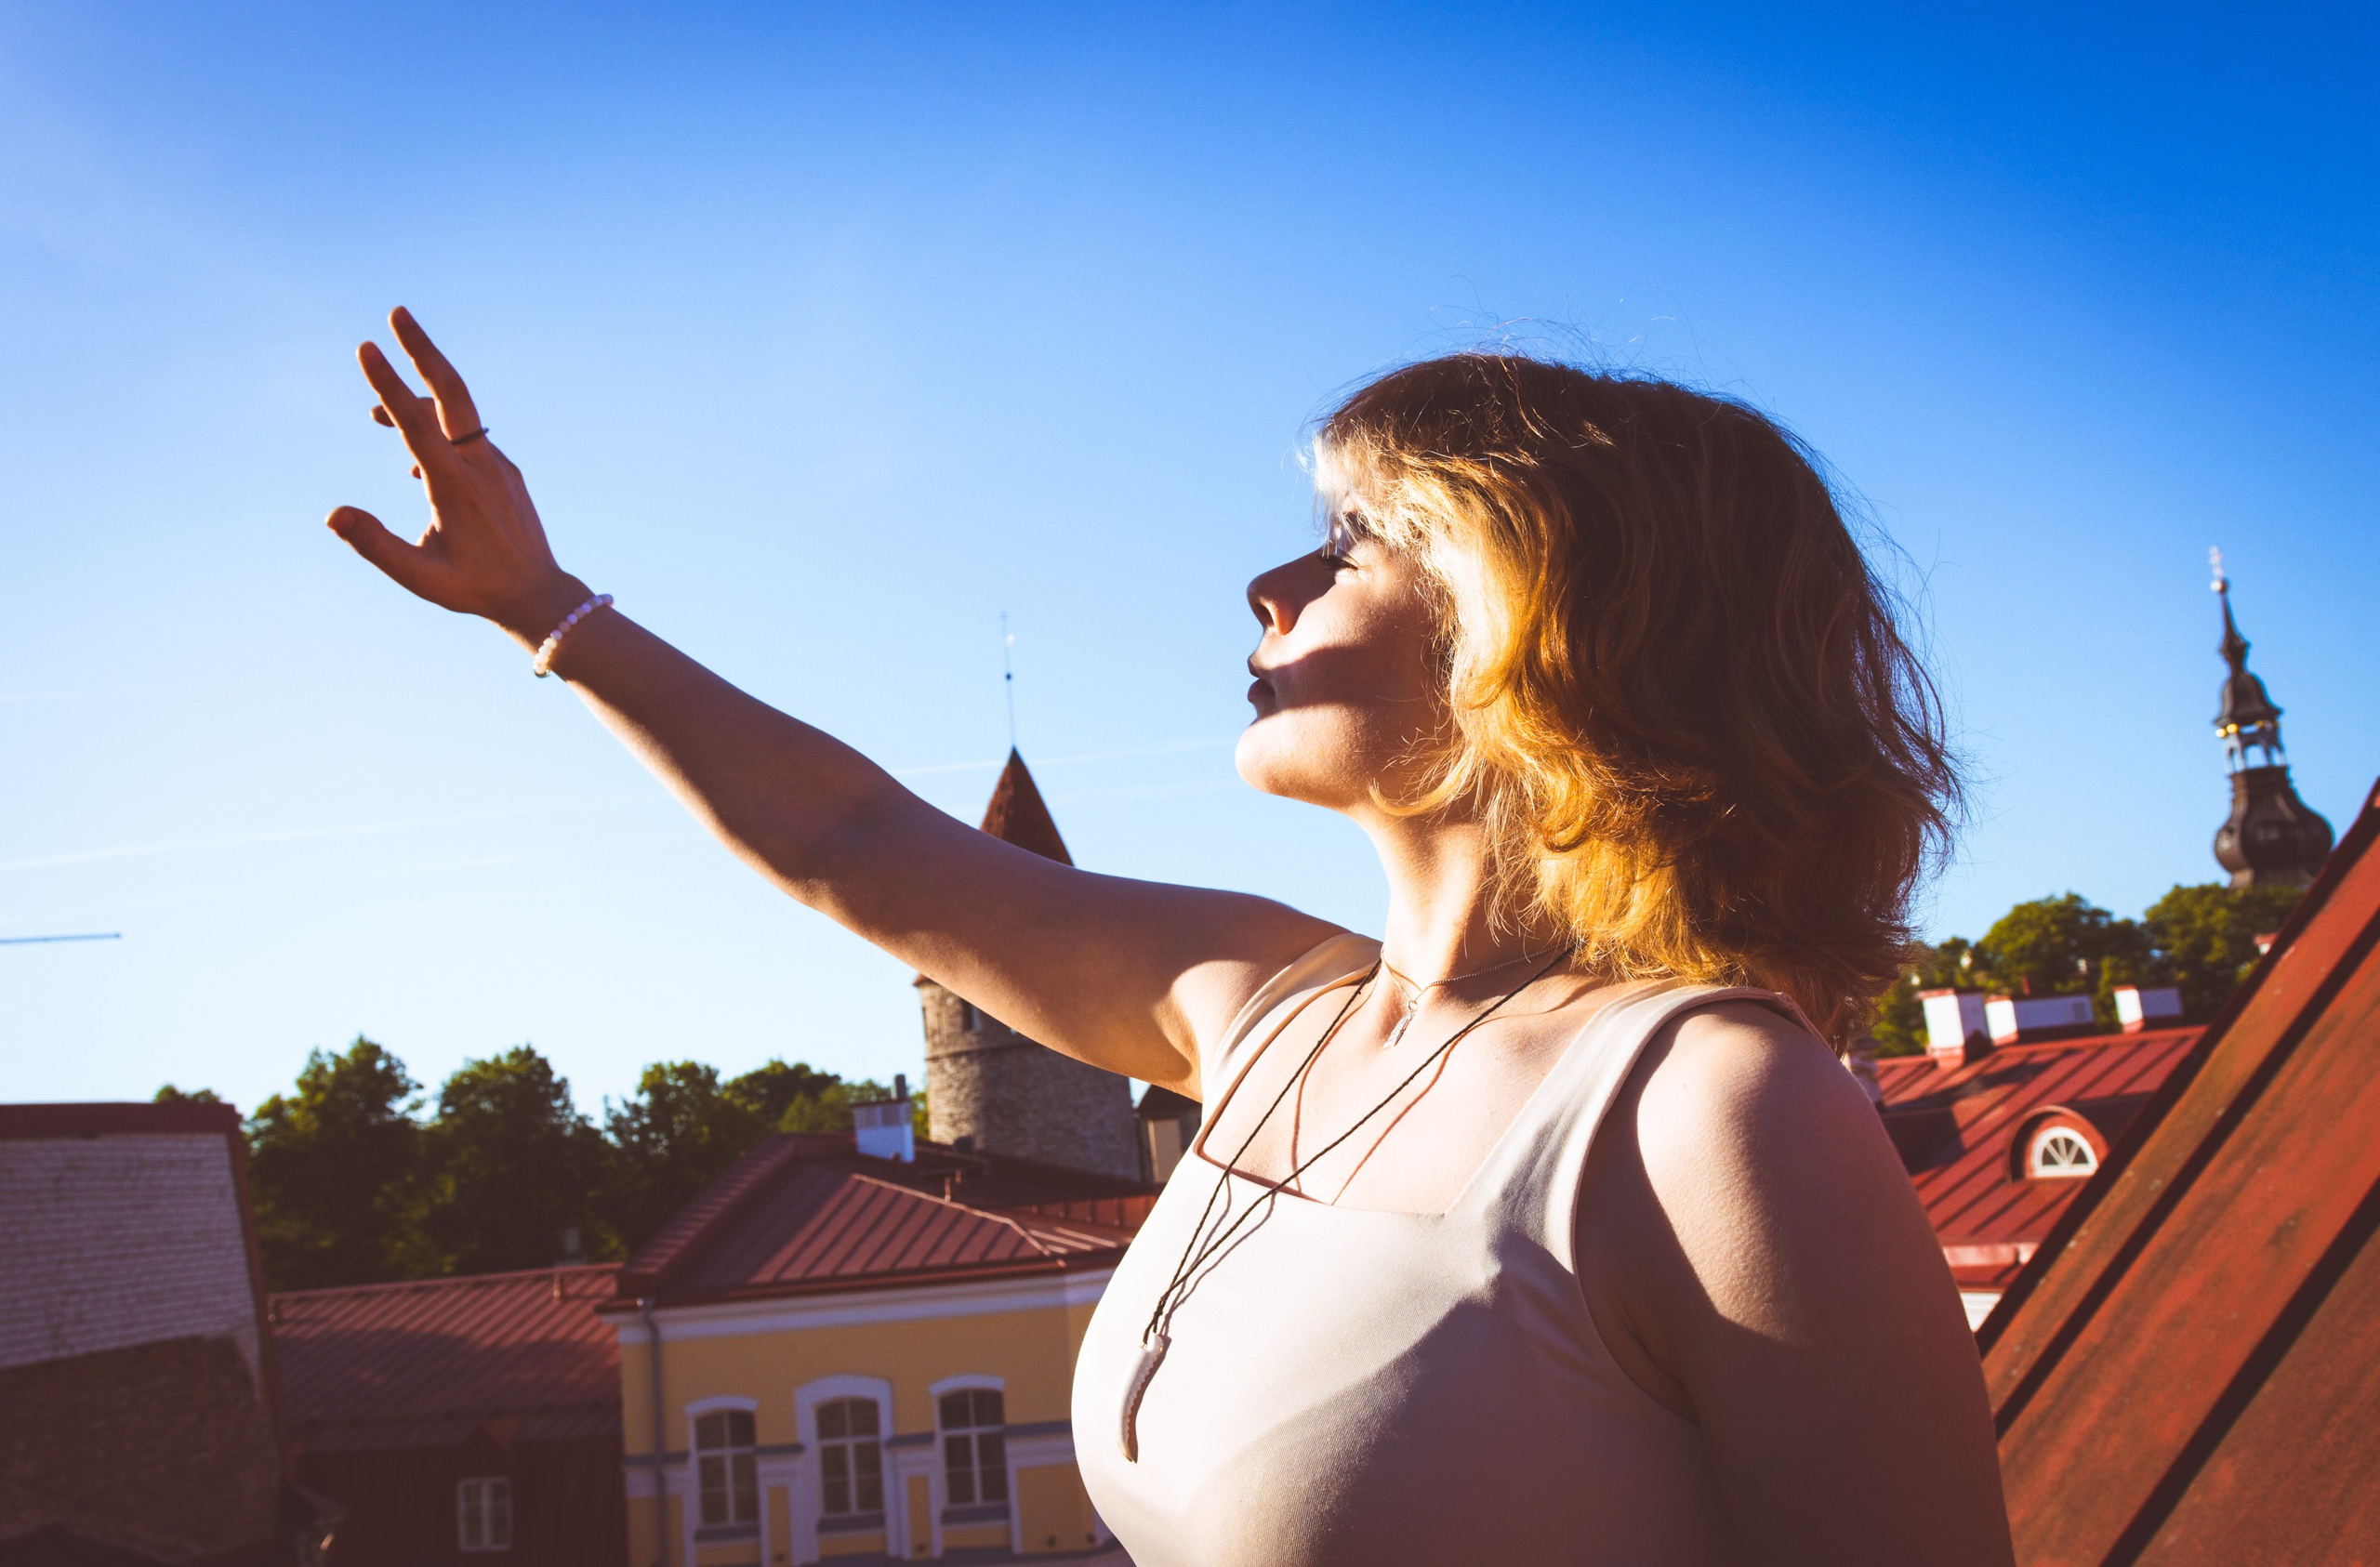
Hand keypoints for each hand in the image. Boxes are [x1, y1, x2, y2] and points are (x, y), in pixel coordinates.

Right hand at [327, 307, 586, 642]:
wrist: (538, 595)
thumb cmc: (473, 589)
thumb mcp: (419, 577)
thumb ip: (374, 545)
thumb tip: (332, 514)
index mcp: (455, 485)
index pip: (416, 422)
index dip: (388, 384)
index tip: (365, 347)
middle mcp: (481, 465)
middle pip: (452, 392)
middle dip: (423, 349)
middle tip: (396, 312)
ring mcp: (498, 465)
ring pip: (457, 416)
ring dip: (418, 401)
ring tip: (374, 416)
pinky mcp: (505, 472)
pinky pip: (468, 438)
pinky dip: (438, 431)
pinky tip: (416, 460)